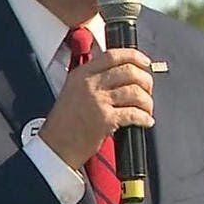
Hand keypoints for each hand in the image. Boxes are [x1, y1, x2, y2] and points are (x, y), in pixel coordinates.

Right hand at [41, 49, 153, 168]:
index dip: (134, 56)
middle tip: (148, 89)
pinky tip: (145, 121)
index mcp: (82, 74)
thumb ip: (93, 78)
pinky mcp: (105, 120)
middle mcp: (90, 84)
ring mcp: (98, 101)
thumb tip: (121, 72)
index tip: (145, 62)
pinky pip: (134, 113)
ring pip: (135, 92)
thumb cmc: (64, 123)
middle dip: (145, 80)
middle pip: (128, 71)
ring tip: (146, 109)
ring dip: (147, 102)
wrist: (55, 147)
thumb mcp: (73, 90)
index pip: (113, 55)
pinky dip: (144, 118)